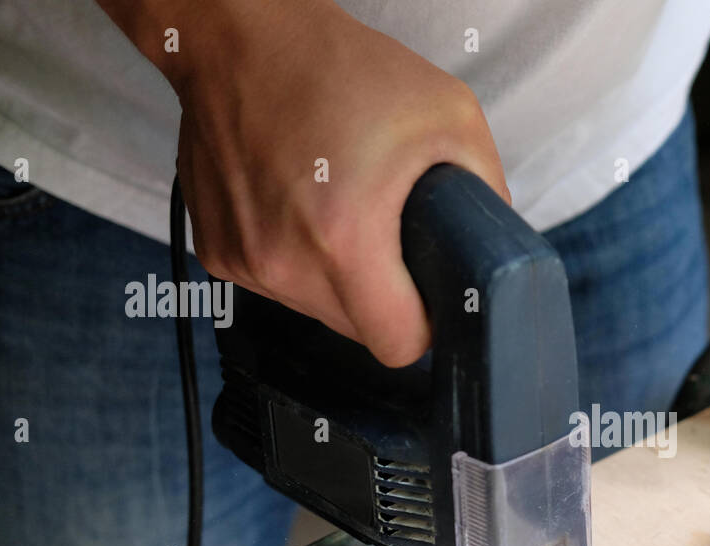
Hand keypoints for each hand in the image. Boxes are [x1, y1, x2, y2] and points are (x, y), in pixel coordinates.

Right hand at [143, 0, 508, 364]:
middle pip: (359, 332)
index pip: (398, 344)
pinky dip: (297, 260)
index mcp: (343, 239)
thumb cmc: (339, 67)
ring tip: (343, 211)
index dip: (425, 324)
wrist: (239, 35)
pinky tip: (303, 208)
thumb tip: (492, 252)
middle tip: (390, 237)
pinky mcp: (217, 252)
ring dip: (340, 281)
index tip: (429, 294)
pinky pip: (278, 285)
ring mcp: (243, 261)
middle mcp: (283, 261)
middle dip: (384, 298)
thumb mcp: (450, 117)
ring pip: (318, 312)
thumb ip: (487, 194)